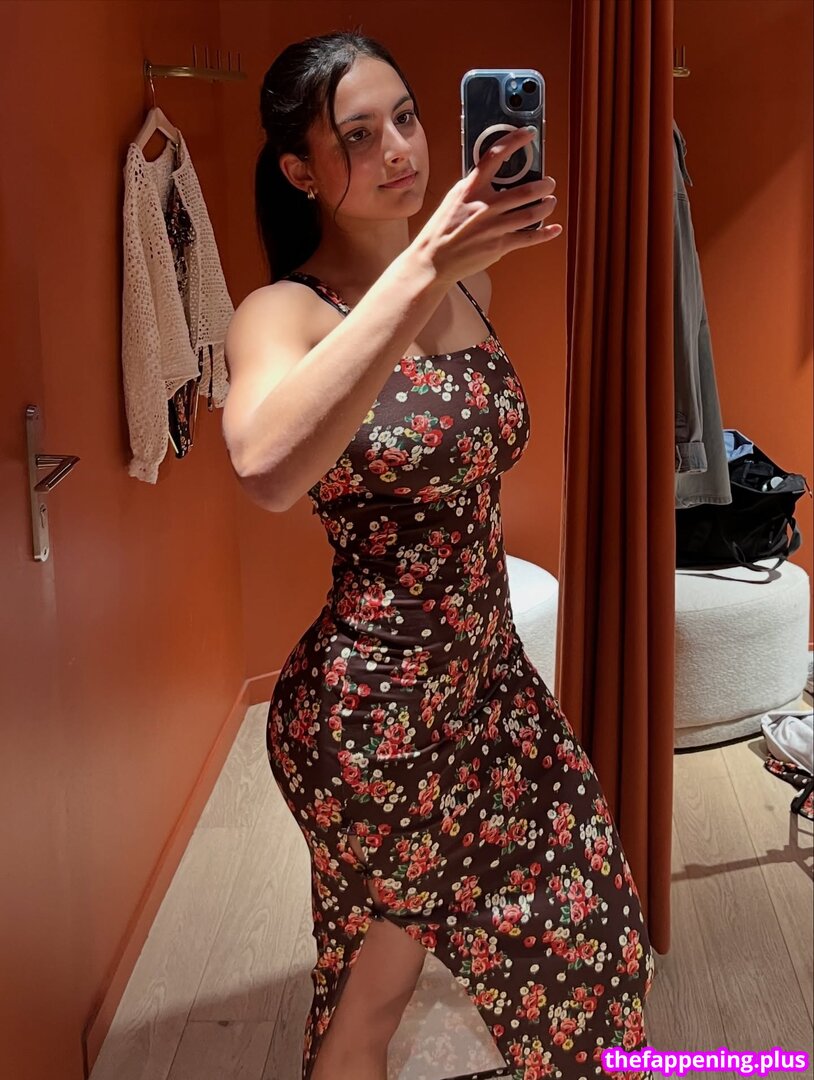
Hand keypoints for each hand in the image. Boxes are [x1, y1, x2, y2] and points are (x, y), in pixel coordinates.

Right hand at [411, 126, 561, 284]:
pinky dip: (546, 233)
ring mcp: (494, 227)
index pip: (495, 156)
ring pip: (532, 212)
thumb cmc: (441, 231)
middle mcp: (485, 206)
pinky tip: (554, 228)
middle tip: (548, 182)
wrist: (433, 260)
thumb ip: (473, 187)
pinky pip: (529, 237)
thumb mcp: (453, 200)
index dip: (515, 141)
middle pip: (525, 190)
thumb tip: (491, 176)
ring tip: (550, 201)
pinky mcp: (499, 245)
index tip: (529, 134)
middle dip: (544, 185)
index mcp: (471, 190)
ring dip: (547, 205)